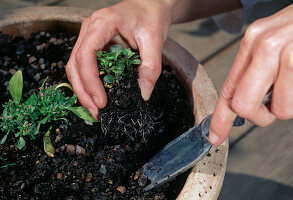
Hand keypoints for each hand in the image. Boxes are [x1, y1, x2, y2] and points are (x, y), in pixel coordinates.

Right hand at [66, 0, 172, 118]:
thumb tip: (143, 94)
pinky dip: (87, 84)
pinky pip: (83, 67)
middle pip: (74, 64)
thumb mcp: (155, 40)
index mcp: (101, 23)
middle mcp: (89, 30)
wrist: (149, 5)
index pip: (86, 54)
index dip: (90, 81)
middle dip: (83, 92)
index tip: (102, 102)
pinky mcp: (92, 45)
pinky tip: (96, 96)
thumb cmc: (150, 17)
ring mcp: (88, 37)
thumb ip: (150, 67)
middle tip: (96, 113)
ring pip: (75, 67)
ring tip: (95, 109)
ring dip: (82, 90)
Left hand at [209, 5, 292, 144]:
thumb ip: (255, 69)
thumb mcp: (273, 41)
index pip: (228, 88)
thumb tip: (244, 101)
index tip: (215, 135)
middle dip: (259, 116)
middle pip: (243, 105)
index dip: (220, 118)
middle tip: (270, 109)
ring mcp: (288, 53)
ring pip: (280, 109)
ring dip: (288, 105)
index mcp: (252, 41)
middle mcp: (265, 45)